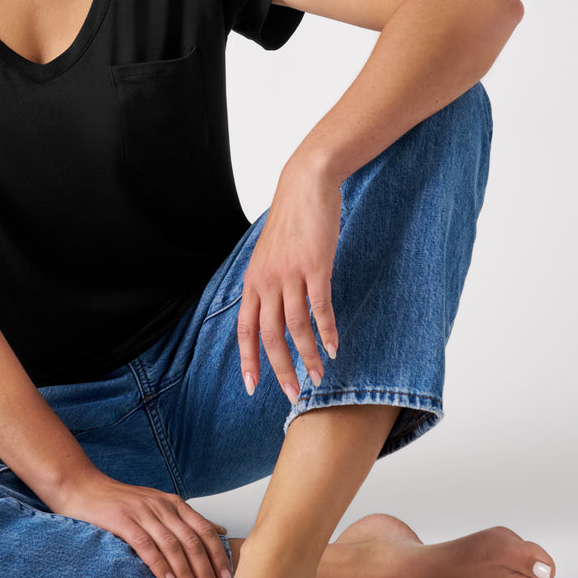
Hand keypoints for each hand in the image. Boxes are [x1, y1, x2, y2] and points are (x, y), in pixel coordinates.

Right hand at [50, 474, 231, 577]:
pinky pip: (147, 545)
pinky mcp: (122, 520)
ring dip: (187, 575)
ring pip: (173, 545)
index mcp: (173, 503)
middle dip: (206, 573)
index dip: (218, 557)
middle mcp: (162, 506)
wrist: (81, 486)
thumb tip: (219, 531)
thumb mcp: (157, 505)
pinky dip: (160, 565)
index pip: (205, 531)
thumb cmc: (119, 502)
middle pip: (193, 541)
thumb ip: (184, 519)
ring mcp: (142, 512)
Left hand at [237, 165, 341, 401]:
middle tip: (293, 393)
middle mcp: (267, 281)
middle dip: (280, 368)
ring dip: (308, 356)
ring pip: (296, 327)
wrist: (305, 185)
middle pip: (269, 335)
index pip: (244, 329)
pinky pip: (320, 308)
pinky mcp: (315, 267)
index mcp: (253, 281)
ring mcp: (290, 274)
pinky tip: (334, 348)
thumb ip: (269, 283)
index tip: (251, 386)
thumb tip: (273, 311)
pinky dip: (327, 331)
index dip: (248, 360)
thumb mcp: (269, 255)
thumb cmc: (290, 221)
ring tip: (319, 376)